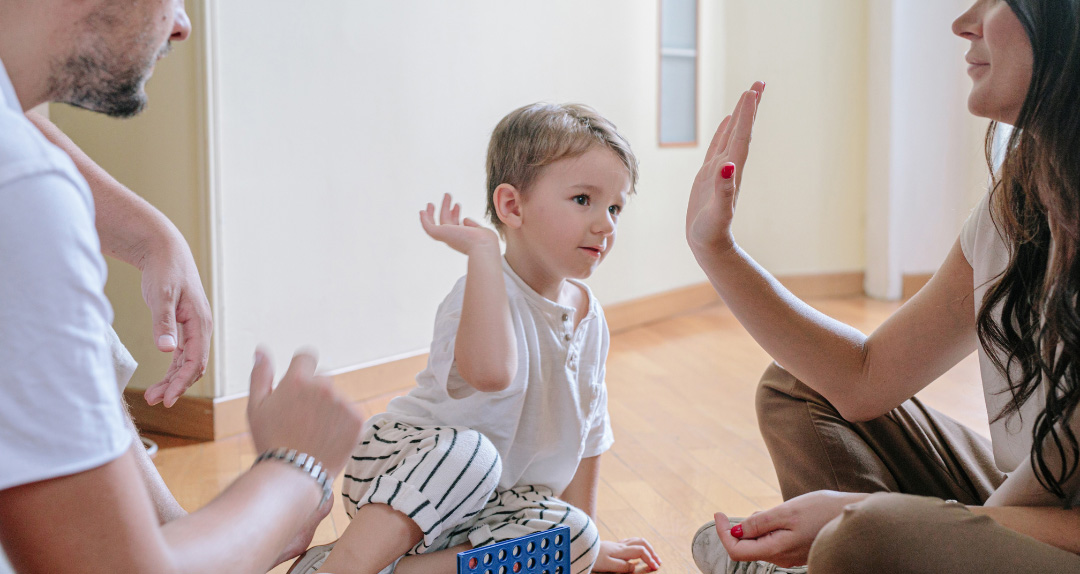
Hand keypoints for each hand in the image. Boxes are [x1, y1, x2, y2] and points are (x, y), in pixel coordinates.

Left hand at [139, 235, 212, 406]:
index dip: (181, 382)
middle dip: (176, 386)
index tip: (166, 398)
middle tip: (155, 401)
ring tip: (152, 395)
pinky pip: (181, 354)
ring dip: (172, 380)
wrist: (165, 250)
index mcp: (200, 322)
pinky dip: (172, 369)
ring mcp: (193, 328)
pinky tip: (160, 379)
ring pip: (187, 362)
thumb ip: (164, 323)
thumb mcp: (162, 295)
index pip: (196, 361)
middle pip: (193, 366)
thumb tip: (167, 350)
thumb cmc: (165, 270)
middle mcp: (201, 328)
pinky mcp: (183, 326)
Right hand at [247, 349, 363, 476]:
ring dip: (329, 409)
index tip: (297, 390)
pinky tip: (328, 439)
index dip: (301, 371)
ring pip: (337, 398)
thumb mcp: (256, 408)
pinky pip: (350, 412)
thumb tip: (261, 350)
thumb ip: (260, 375)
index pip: (306, 357)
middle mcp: (324, 386)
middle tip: (301, 421)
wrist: (295, 475)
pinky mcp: (357, 419)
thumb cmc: (270, 441)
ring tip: (313, 434)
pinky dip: (342, 423)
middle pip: (322, 379)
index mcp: (298, 380)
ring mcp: (343, 402)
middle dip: (314, 394)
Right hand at [420, 193, 498, 255]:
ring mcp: (446, 237)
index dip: (455, 214)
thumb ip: (472, 225)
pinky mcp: (439, 234)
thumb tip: (465, 219)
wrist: (482, 245)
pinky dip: (424, 220)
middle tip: (447, 195)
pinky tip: (422, 211)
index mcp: (463, 238)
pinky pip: (428, 227)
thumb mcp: (480, 231)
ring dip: (433, 212)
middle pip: (446, 221)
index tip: (457, 204)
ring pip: (436, 224)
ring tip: (433, 200)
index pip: (456, 225)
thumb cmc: (486, 241)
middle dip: (446, 208)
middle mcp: (453, 239)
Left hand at [593, 538, 661, 572]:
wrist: (581, 548)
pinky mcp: (613, 545)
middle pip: (642, 543)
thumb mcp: (608, 565)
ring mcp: (617, 544)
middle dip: (652, 551)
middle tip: (657, 561)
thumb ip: (623, 566)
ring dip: (647, 547)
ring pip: (636, 540)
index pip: (641, 551)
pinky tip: (637, 551)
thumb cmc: (594, 558)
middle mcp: (621, 545)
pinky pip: (630, 541)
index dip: (650, 559)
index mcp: (621, 551)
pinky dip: (638, 545)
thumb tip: (634, 566)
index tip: (655, 567)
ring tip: (652, 555)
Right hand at [686, 81, 764, 253]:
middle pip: (742, 131)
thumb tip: (728, 166)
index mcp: (732, 171)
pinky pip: (718, 146)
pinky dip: (724, 131)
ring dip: (741, 116)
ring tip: (747, 95)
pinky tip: (728, 121)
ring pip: (732, 135)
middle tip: (759, 82)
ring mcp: (720, 170)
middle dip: (750, 107)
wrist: (709, 246)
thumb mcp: (718, 213)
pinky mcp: (709, 176)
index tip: (753, 91)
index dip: (747, 114)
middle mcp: (729, 167)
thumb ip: (724, 190)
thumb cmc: (712, 232)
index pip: (742, 136)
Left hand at [714, 490, 866, 567]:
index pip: (737, 551)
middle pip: (747, 547)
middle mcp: (781, 558)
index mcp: (776, 550)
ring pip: (760, 543)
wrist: (856, 517)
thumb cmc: (823, 511)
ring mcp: (790, 556)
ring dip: (755, 527)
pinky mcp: (797, 549)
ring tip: (767, 511)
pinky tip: (779, 516)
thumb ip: (760, 523)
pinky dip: (768, 528)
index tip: (718, 513)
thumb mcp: (787, 511)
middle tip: (740, 510)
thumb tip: (736, 531)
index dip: (722, 533)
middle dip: (739, 528)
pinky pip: (773, 541)